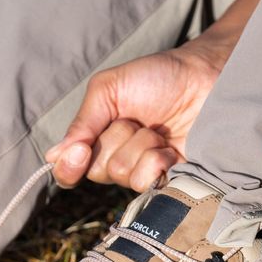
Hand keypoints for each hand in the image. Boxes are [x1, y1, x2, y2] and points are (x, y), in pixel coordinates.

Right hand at [46, 37, 231, 191]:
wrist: (207, 77)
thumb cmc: (158, 77)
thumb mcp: (110, 88)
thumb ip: (83, 122)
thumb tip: (54, 157)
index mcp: (98, 138)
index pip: (70, 169)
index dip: (70, 166)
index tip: (80, 151)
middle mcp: (118, 158)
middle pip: (97, 171)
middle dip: (115, 141)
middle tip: (136, 120)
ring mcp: (144, 171)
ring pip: (122, 175)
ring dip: (140, 147)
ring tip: (158, 129)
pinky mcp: (169, 180)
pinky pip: (148, 184)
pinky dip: (156, 162)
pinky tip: (170, 147)